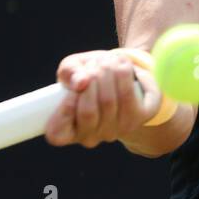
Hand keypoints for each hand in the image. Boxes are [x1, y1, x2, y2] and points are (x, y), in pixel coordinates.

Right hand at [44, 49, 160, 147]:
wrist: (119, 74)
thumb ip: (70, 73)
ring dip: (108, 73)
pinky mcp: (141, 117)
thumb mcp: (72, 69)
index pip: (57, 133)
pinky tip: (124, 67)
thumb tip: (81, 82)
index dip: (63, 108)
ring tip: (108, 60)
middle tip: (93, 63)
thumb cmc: (87, 74)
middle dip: (90, 80)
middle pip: (88, 112)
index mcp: (67, 132)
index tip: (73, 85)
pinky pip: (130, 97)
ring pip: (110, 102)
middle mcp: (91, 138)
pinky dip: (126, 75)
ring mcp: (116, 131)